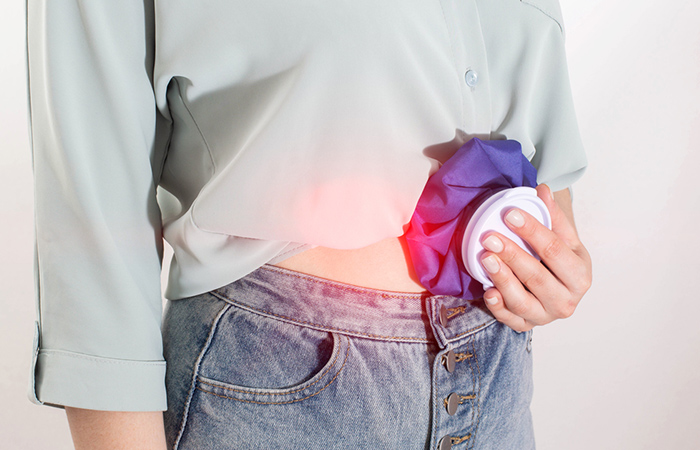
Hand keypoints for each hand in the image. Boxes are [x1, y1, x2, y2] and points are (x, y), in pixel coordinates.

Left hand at [478, 185, 591, 331]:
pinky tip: (487, 291)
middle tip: (490, 237)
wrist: (560, 290)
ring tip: (485, 258)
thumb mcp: (563, 240)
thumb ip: (552, 216)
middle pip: (537, 277)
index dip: (531, 231)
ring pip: (522, 302)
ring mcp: (546, 316)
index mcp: (580, 274)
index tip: (509, 214)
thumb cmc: (559, 262)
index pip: (554, 250)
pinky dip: (498, 308)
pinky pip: (511, 321)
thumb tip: (542, 189)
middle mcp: (567, 300)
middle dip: (512, 255)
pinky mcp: (527, 326)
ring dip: (502, 279)